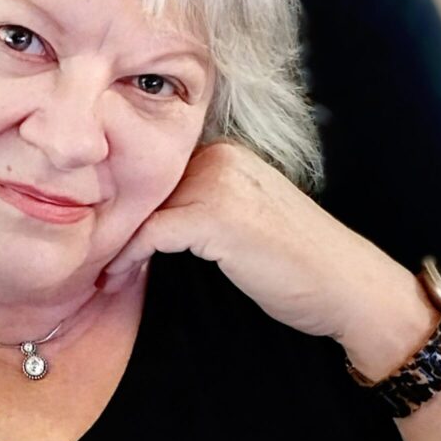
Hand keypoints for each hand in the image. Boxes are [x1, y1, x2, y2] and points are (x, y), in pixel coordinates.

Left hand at [99, 140, 411, 344]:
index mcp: (227, 152)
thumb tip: (144, 217)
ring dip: (117, 239)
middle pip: (145, 184)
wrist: (349, 288)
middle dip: (117, 219)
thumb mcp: (242, 219)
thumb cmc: (297, 263)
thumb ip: (199, 206)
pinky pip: (150, 233)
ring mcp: (219, 183)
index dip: (128, 201)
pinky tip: (117, 276)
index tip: (101, 229)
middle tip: (91, 251)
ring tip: (100, 267)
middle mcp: (221, 157)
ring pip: (143, 207)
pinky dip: (128, 256)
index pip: (158, 169)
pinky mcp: (216, 217)